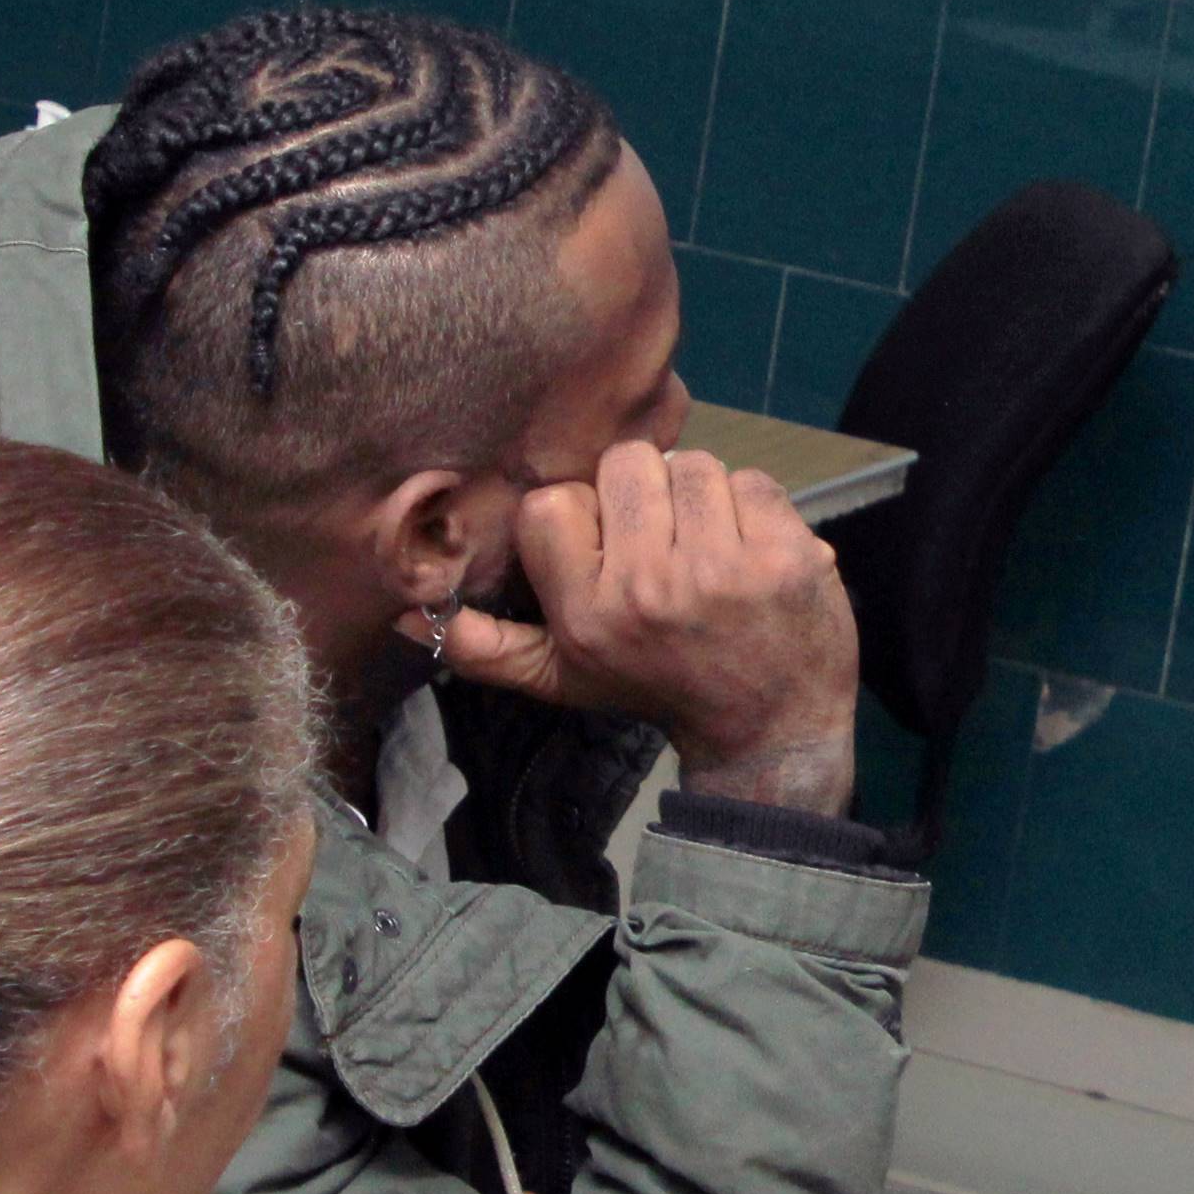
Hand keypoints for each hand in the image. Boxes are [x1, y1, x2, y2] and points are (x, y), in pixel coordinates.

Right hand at [431, 439, 858, 810]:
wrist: (767, 729)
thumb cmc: (656, 688)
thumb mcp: (565, 679)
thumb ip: (488, 648)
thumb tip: (407, 616)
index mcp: (588, 615)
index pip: (555, 503)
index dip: (583, 514)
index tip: (606, 547)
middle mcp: (649, 588)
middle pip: (628, 464)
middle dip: (645, 493)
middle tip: (664, 542)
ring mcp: (724, 570)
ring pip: (692, 464)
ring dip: (700, 497)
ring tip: (708, 547)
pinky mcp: (785, 556)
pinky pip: (751, 479)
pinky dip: (753, 507)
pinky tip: (751, 552)